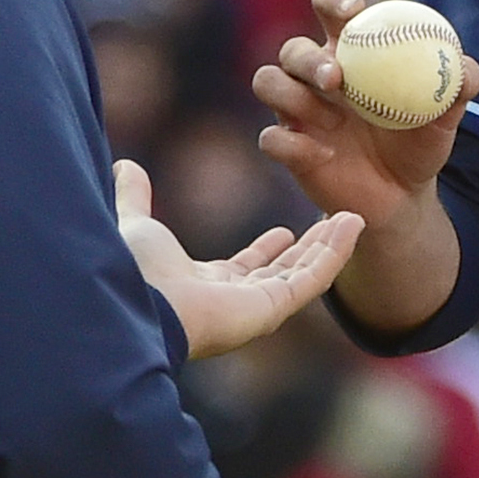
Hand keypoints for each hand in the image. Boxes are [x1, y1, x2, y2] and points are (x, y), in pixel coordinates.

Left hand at [113, 158, 360, 360]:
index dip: (266, 251)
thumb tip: (124, 167)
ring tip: (354, 219)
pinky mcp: (272, 309)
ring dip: (330, 248)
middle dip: (310, 249)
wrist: (136, 299)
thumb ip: (134, 199)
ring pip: (305, 274)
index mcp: (205, 286)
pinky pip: (312, 279)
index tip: (285, 231)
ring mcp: (257, 308)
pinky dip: (335, 252)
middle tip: (333, 223)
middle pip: (283, 273)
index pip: (245, 269)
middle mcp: (234, 301)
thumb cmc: (131, 270)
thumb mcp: (136, 223)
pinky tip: (352, 224)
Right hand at [253, 0, 478, 231]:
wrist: (401, 196)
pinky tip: (323, 153)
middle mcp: (315, 75)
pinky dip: (290, 142)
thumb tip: (466, 68)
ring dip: (292, 96)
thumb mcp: (446, 116)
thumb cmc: (419, 141)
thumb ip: (458, 87)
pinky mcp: (288, 146)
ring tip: (332, 121)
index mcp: (350, 51)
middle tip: (336, 79)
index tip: (352, 10)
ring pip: (267, 82)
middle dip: (307, 58)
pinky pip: (271, 137)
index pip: (329, 6)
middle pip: (291, 48)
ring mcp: (296, 110)